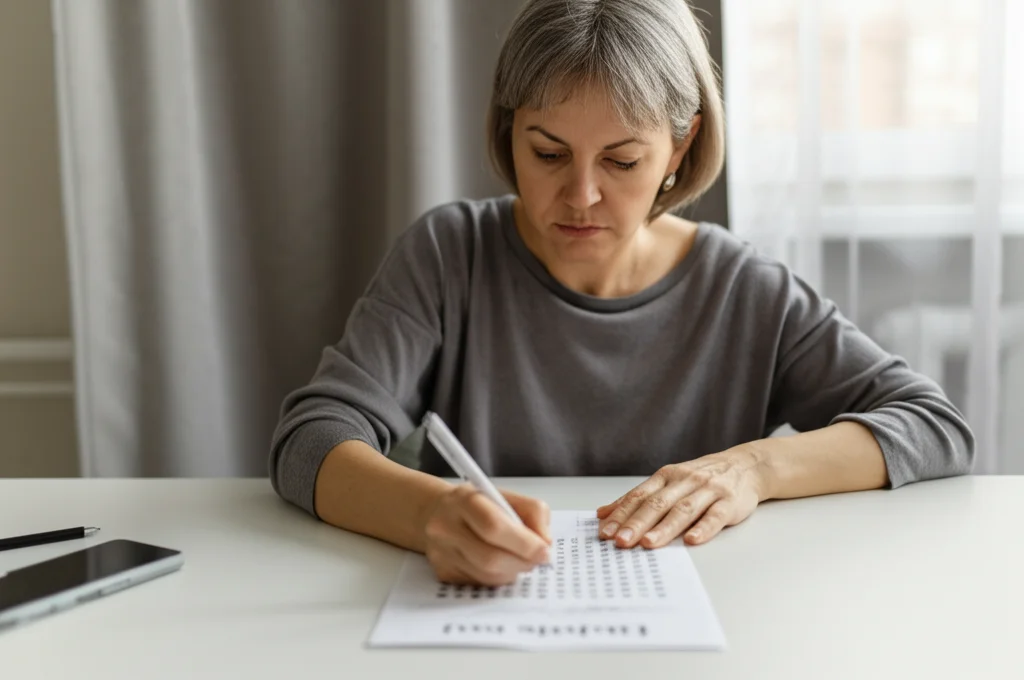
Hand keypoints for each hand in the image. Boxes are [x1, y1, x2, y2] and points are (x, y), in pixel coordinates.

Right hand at [422, 484, 551, 585]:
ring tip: (518, 558)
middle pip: (490, 557)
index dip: (523, 543)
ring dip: (512, 571)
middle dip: (522, 562)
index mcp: (464, 500)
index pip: (494, 526)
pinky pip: (481, 584)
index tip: (544, 551)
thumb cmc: (478, 505)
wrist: (437, 512)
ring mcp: (442, 553)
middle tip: (537, 559)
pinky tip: (500, 564)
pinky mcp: (443, 573)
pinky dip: (498, 577)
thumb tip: (545, 543)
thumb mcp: (507, 496)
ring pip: (488, 576)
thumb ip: (533, 512)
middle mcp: (446, 527)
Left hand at [596, 448, 766, 548]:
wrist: (745, 466)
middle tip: (621, 541)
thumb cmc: (701, 478)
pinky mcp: (729, 502)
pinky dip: (704, 528)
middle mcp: (685, 481)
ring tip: (648, 543)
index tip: (605, 531)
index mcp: (667, 477)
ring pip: (683, 510)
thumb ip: (639, 498)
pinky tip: (692, 540)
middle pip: (657, 504)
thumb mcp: (669, 482)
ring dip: (665, 528)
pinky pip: (715, 516)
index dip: (621, 514)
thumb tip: (604, 513)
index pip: (639, 496)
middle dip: (637, 523)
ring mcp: (708, 491)